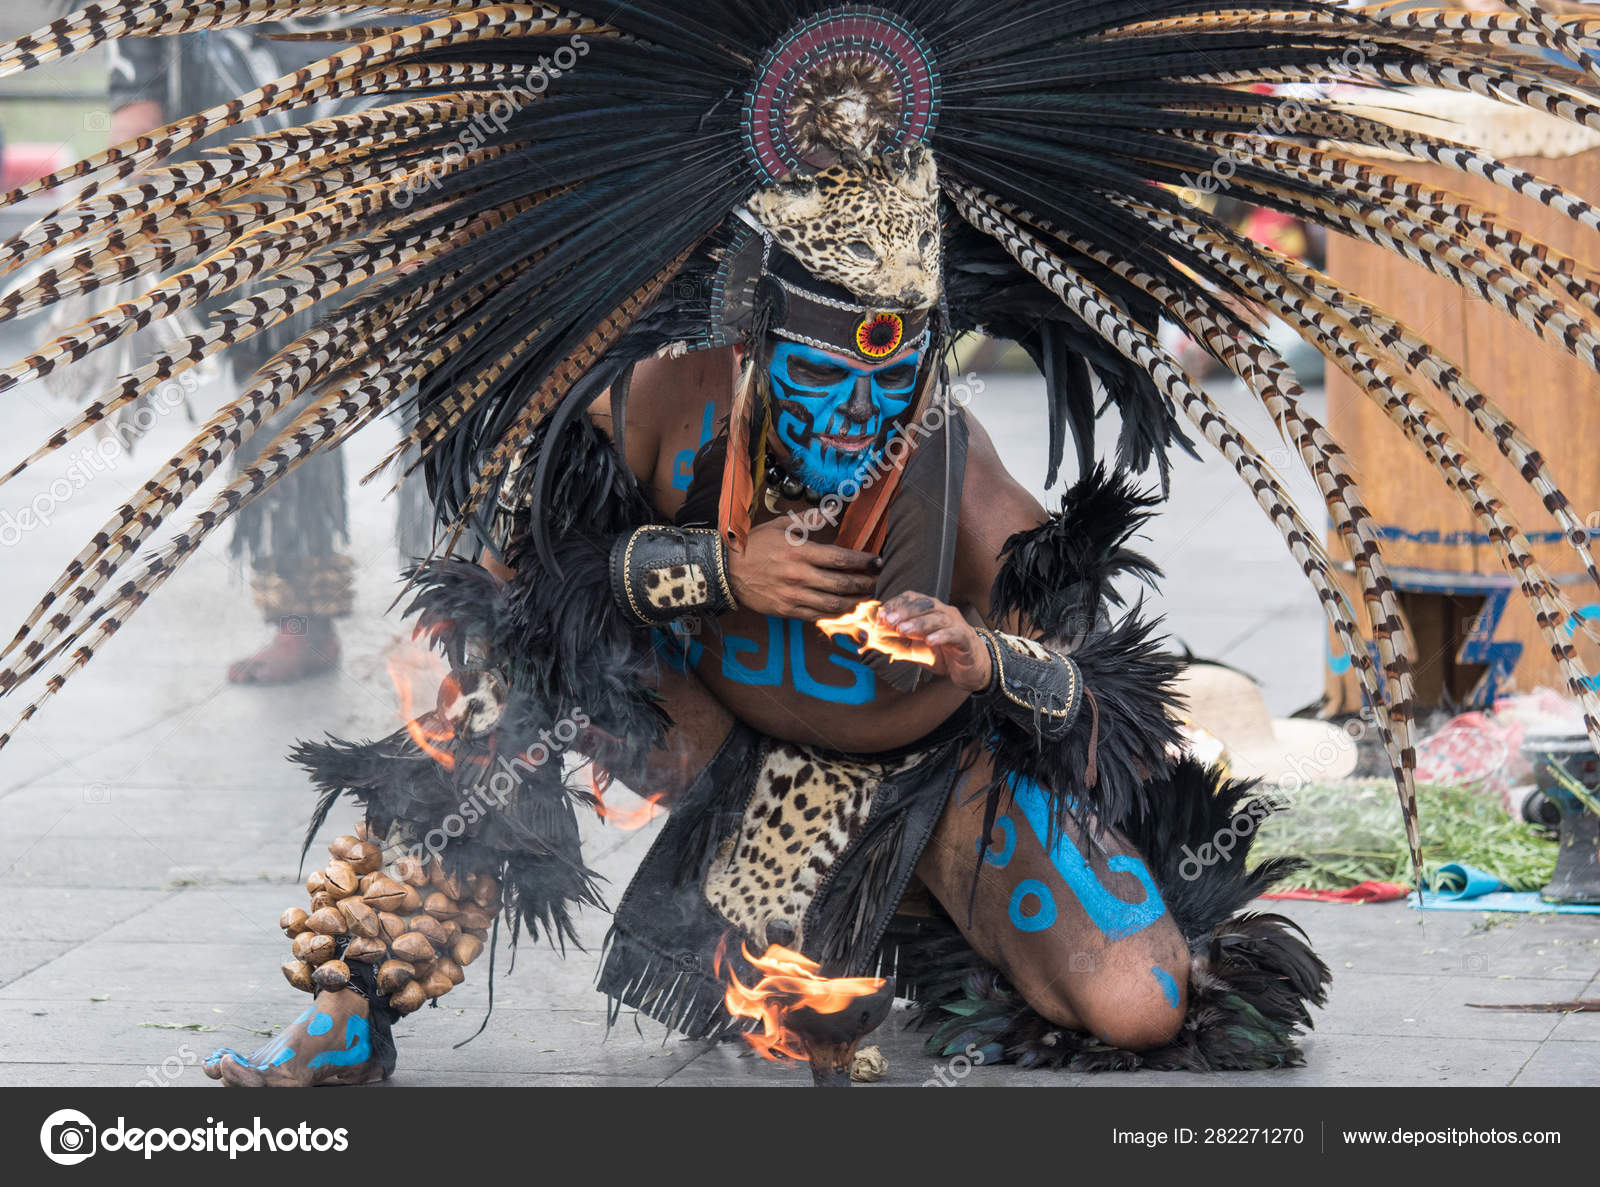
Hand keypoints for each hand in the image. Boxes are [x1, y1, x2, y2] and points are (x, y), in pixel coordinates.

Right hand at [727, 518, 881, 618]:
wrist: (726, 571)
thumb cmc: (754, 546)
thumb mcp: (780, 526)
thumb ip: (809, 519)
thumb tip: (832, 509)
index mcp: (800, 552)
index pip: (840, 558)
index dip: (863, 562)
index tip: (877, 562)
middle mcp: (800, 575)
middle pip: (842, 583)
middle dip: (864, 583)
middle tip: (877, 580)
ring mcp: (794, 596)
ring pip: (834, 603)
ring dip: (855, 602)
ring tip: (867, 597)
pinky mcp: (787, 611)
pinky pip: (818, 616)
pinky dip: (836, 614)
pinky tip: (846, 609)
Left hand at [877, 592, 992, 692]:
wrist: (969, 669)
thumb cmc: (940, 654)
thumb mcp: (912, 648)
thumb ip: (894, 641)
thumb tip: (871, 637)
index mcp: (929, 610)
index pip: (911, 599)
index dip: (895, 605)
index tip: (880, 617)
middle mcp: (943, 612)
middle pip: (924, 605)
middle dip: (903, 611)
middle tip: (888, 621)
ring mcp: (956, 624)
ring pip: (937, 617)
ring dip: (918, 623)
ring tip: (903, 630)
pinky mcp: (966, 639)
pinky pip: (954, 634)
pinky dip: (942, 635)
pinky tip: (930, 641)